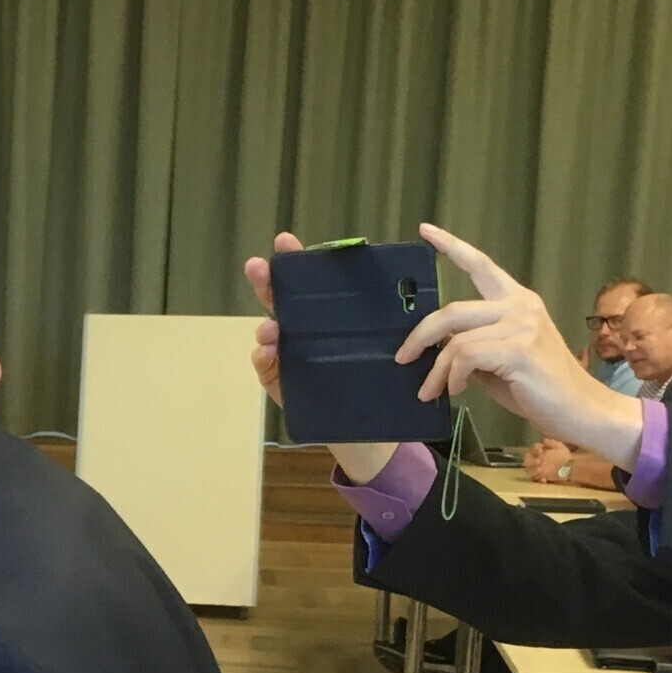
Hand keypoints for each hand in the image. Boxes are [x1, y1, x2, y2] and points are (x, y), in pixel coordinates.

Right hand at [242, 232, 397, 484]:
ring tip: (271, 327)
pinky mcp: (281, 382)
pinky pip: (266, 367)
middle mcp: (304, 331)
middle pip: (281, 301)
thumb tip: (415, 293)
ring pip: (270, 332)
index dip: (296, 262)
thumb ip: (396, 324)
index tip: (285, 241)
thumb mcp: (390, 347)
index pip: (311, 284)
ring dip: (266, 325)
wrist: (371, 431)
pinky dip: (263, 358)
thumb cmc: (380, 382)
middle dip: (266, 282)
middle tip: (257, 267)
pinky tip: (267, 352)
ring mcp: (289, 356)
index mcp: (329, 317)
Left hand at [395, 226, 645, 466]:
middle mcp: (521, 306)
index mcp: (517, 301)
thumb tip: (434, 344)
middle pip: (452, 310)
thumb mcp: (498, 358)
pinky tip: (459, 391)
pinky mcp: (520, 350)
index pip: (481, 265)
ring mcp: (523, 326)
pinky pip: (466, 357)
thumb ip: (473, 342)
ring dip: (437, 371)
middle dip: (419, 336)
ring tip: (431, 391)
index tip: (424, 230)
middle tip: (403, 358)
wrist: (579, 411)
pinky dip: (454, 378)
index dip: (451, 246)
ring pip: (456, 340)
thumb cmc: (537, 388)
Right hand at [522, 437, 572, 482]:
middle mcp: (536, 459)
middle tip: (538, 461)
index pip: (532, 449)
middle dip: (531, 460)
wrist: (570, 466)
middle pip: (527, 460)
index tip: (540, 450)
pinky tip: (545, 479)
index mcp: (539, 452)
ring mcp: (537, 468)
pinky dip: (539, 478)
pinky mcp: (541, 476)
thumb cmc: (563, 455)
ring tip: (540, 470)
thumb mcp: (559, 447)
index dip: (534, 449)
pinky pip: (536, 479)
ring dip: (533, 470)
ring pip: (529, 470)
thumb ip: (552, 443)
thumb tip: (545, 441)